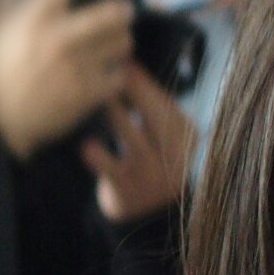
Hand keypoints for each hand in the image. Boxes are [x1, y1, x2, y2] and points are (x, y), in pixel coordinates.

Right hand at [0, 0, 134, 158]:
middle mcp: (57, 39)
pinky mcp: (87, 95)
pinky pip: (120, 76)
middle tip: (124, 11)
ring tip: (115, 45)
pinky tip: (110, 74)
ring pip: (121, 44)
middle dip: (124, 10)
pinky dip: (119, 74)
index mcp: (34, 18)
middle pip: (111, 13)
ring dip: (122, 42)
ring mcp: (75, 68)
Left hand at [80, 63, 196, 221]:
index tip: (124, 61)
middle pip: (157, 120)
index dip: (146, 83)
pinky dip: (99, 157)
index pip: (168, 106)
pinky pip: (113, 170)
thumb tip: (125, 62)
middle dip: (134, 92)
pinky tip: (86, 145)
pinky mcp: (130, 192)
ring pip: (135, 142)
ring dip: (116, 116)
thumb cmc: (149, 158)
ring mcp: (153, 177)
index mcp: (187, 138)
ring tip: (97, 96)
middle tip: (110, 71)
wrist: (146, 213)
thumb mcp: (161, 133)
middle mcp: (176, 158)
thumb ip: (150, 103)